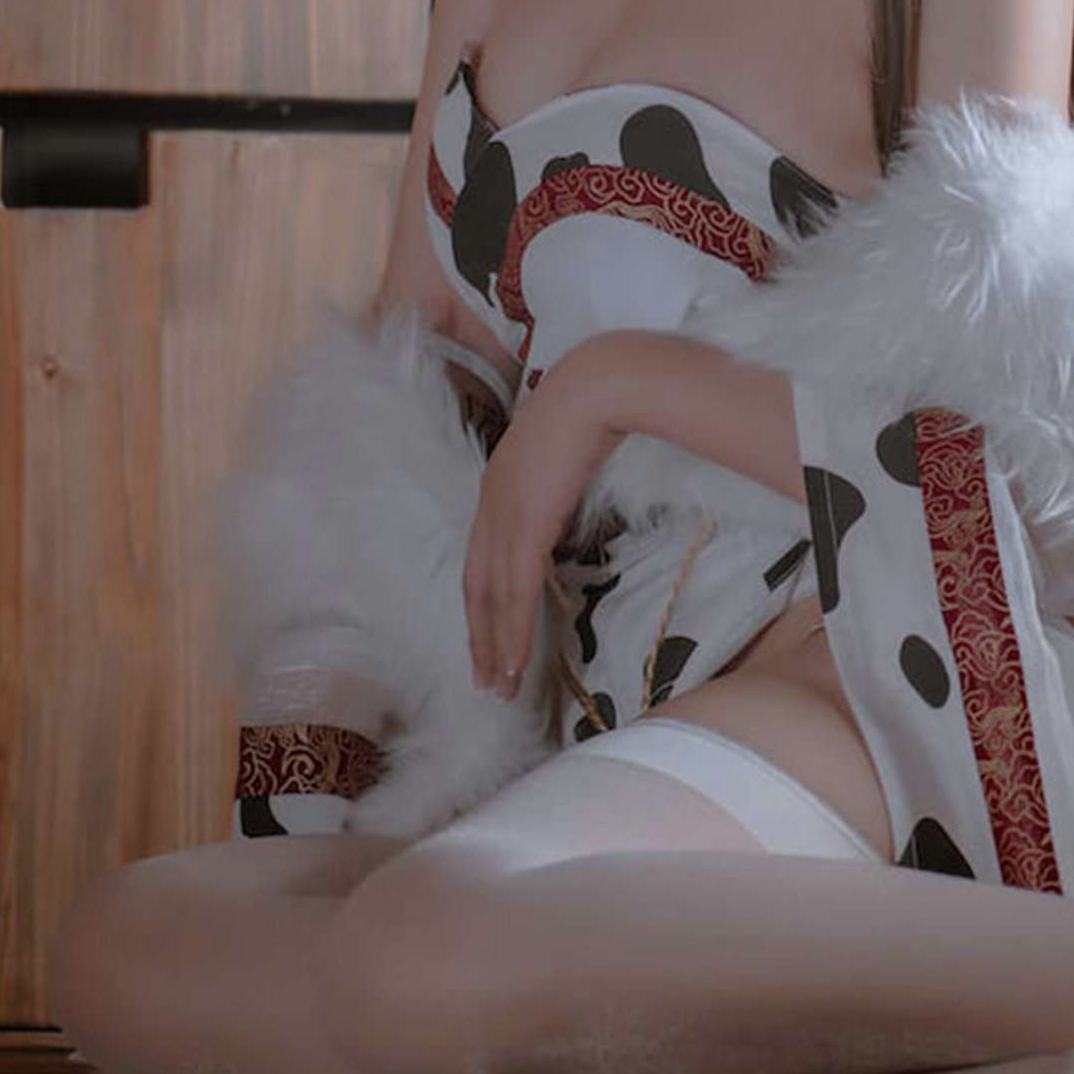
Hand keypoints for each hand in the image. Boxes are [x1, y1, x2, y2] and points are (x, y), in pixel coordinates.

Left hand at [462, 350, 618, 699]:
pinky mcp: (526, 526)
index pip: (480, 560)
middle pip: (476, 587)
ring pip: (492, 599)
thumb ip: (550, 486)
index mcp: (496, 487)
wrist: (597, 387)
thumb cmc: (589, 409)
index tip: (486, 638)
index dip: (481, 604)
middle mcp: (490, 505)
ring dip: (496, 646)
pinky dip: (514, 631)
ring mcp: (504, 516)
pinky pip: (516, 593)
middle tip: (485, 681)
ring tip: (501, 686)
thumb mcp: (560, 453)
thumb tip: (558, 510)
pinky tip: (516, 661)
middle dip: (480, 637)